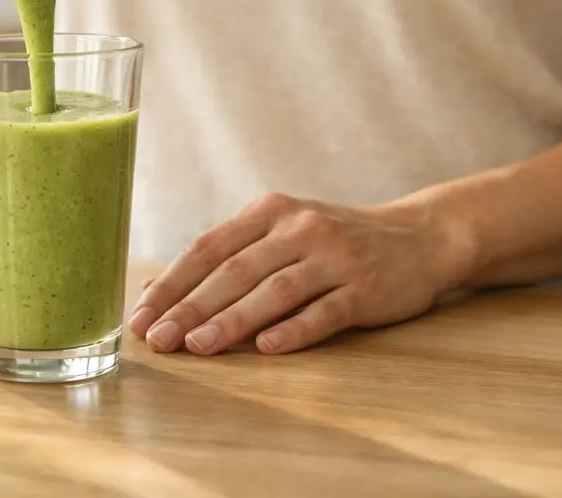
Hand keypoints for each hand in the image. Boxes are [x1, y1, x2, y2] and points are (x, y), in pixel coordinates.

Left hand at [129, 192, 469, 355]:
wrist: (421, 236)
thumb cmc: (334, 241)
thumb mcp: (281, 231)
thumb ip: (228, 255)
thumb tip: (157, 290)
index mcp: (270, 211)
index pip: (208, 247)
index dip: (171, 282)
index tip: (140, 315)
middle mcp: (299, 228)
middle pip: (234, 271)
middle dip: (190, 307)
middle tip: (159, 339)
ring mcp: (334, 257)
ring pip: (274, 291)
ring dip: (232, 320)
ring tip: (198, 347)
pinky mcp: (365, 288)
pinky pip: (324, 312)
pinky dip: (294, 330)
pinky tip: (266, 349)